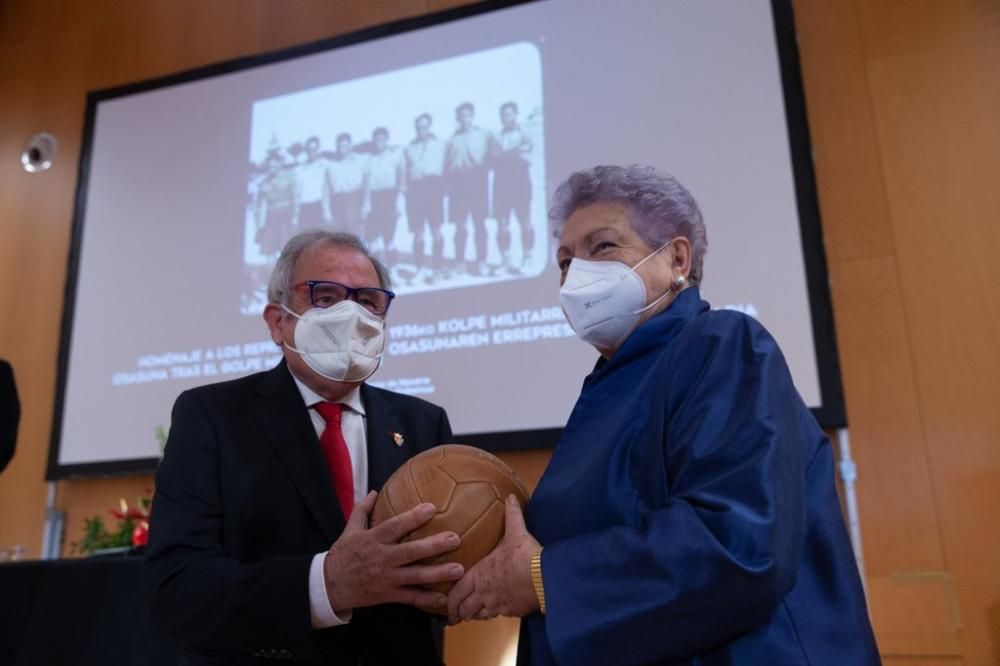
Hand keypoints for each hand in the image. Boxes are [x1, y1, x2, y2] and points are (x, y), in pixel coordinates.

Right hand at [323, 491, 462, 612]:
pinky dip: (427, 599)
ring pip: (415, 576)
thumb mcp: (349, 530)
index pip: (394, 526)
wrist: (329, 586)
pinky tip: (444, 598)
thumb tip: (374, 491)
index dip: (412, 517)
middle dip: (434, 546)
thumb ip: (362, 510)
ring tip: (459, 569)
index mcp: (373, 539)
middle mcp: (381, 558)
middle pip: (410, 551)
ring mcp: (386, 578)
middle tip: (455, 539)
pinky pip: (410, 597)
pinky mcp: (388, 594)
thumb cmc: (342, 555)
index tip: (432, 508)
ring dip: (438, 573)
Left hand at [446, 495, 539, 621]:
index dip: (450, 602)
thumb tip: (510, 497)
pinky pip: (500, 616)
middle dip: (460, 611)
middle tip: (457, 613)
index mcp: (479, 575)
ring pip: (481, 615)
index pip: (457, 593)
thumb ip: (511, 515)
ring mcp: (498, 604)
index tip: (448, 605)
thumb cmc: (524, 556)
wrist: (544, 577)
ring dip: (477, 614)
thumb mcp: (516, 532)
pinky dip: (497, 614)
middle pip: (466, 609)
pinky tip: (500, 609)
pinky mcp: (513, 611)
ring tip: (476, 612)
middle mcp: (485, 593)